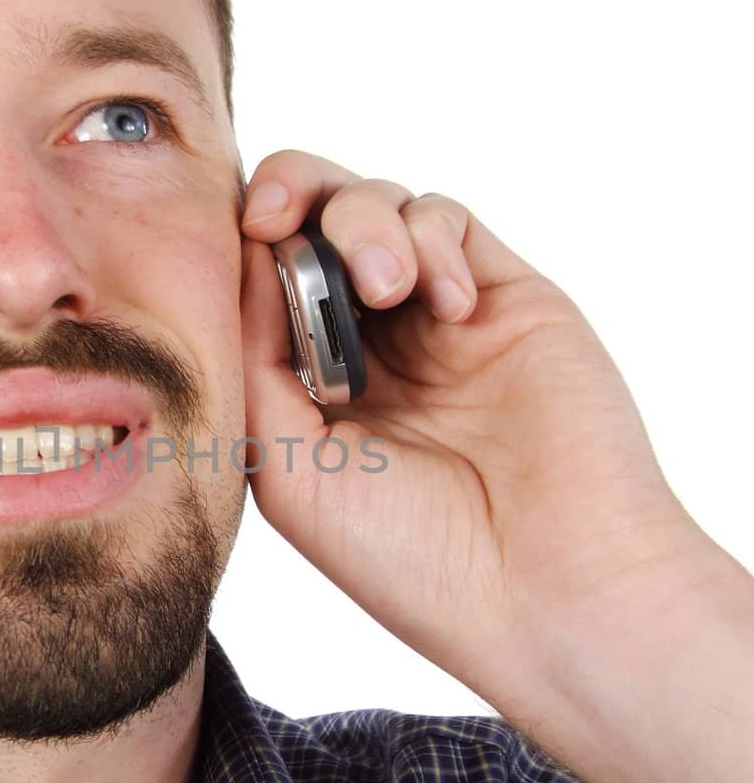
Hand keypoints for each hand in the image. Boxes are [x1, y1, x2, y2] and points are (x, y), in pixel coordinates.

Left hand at [238, 150, 707, 692]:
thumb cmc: (412, 556)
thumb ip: (255, 362)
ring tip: (388, 289)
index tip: (236, 240)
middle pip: (311, 224)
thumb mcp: (291, 471)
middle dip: (288, 196)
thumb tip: (245, 258)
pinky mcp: (505, 299)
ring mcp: (436, 321)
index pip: (258, 284)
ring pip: (377, 208)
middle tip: (276, 215)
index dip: (239, 246)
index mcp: (308, 391)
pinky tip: (449, 306)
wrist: (546, 587)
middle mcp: (370, 349)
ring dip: (363, 224)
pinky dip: (432, 238)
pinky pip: (450, 220)